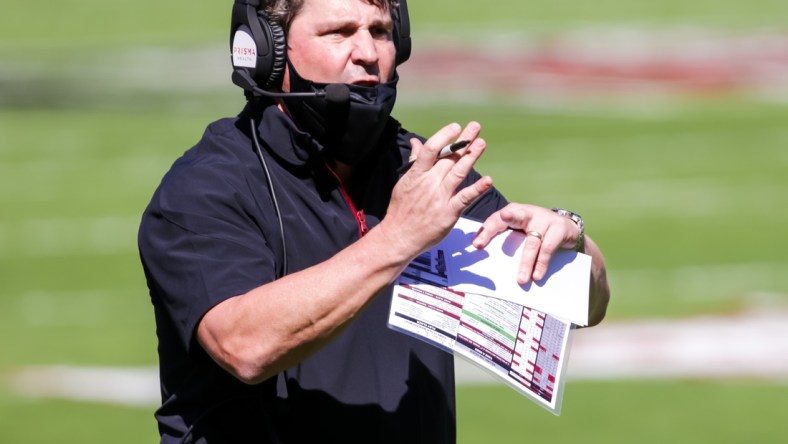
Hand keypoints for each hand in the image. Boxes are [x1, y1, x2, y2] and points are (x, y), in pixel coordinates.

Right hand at [381, 121, 492, 255]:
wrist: (399, 237)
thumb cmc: (401, 210)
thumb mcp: (404, 182)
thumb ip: (414, 161)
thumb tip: (416, 141)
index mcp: (417, 174)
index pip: (431, 149)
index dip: (444, 136)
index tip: (455, 127)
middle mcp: (429, 183)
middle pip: (449, 158)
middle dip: (463, 141)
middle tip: (475, 127)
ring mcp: (440, 197)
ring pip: (458, 173)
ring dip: (471, 157)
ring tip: (481, 143)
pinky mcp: (449, 212)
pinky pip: (465, 198)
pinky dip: (477, 189)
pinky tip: (488, 181)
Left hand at [473, 203, 581, 284]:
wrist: (568, 228)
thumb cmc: (538, 231)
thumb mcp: (521, 231)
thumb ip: (507, 238)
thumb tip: (485, 258)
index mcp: (515, 212)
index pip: (497, 219)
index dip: (486, 231)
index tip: (477, 245)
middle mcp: (528, 212)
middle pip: (513, 217)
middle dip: (498, 225)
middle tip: (484, 241)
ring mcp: (545, 219)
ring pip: (531, 243)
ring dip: (525, 263)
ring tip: (521, 280)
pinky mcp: (559, 228)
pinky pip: (547, 248)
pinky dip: (541, 263)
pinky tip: (536, 275)